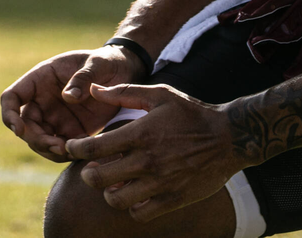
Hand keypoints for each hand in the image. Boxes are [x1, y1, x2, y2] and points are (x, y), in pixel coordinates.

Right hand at [0, 47, 146, 161]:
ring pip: (40, 141)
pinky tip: (81, 152)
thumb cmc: (106, 62)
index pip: (11, 97)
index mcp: (41, 79)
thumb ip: (83, 77)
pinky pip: (60, 148)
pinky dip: (66, 154)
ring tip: (70, 151)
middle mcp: (43, 100)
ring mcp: (55, 117)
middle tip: (58, 146)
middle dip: (36, 139)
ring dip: (49, 150)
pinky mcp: (71, 131)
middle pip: (24, 126)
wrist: (124, 74)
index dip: (9, 114)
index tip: (18, 129)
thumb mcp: (97, 63)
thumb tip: (68, 97)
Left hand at [63, 83, 251, 221]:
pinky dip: (132, 206)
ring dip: (109, 192)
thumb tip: (93, 88)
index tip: (72, 148)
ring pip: (115, 199)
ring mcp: (160, 182)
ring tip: (114, 182)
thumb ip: (124, 92)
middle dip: (87, 174)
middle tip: (91, 168)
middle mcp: (147, 160)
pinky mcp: (173, 199)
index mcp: (141, 133)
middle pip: (97, 178)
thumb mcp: (160, 94)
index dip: (74, 149)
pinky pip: (140, 213)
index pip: (93, 148)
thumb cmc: (191, 112)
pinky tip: (135, 194)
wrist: (229, 137)